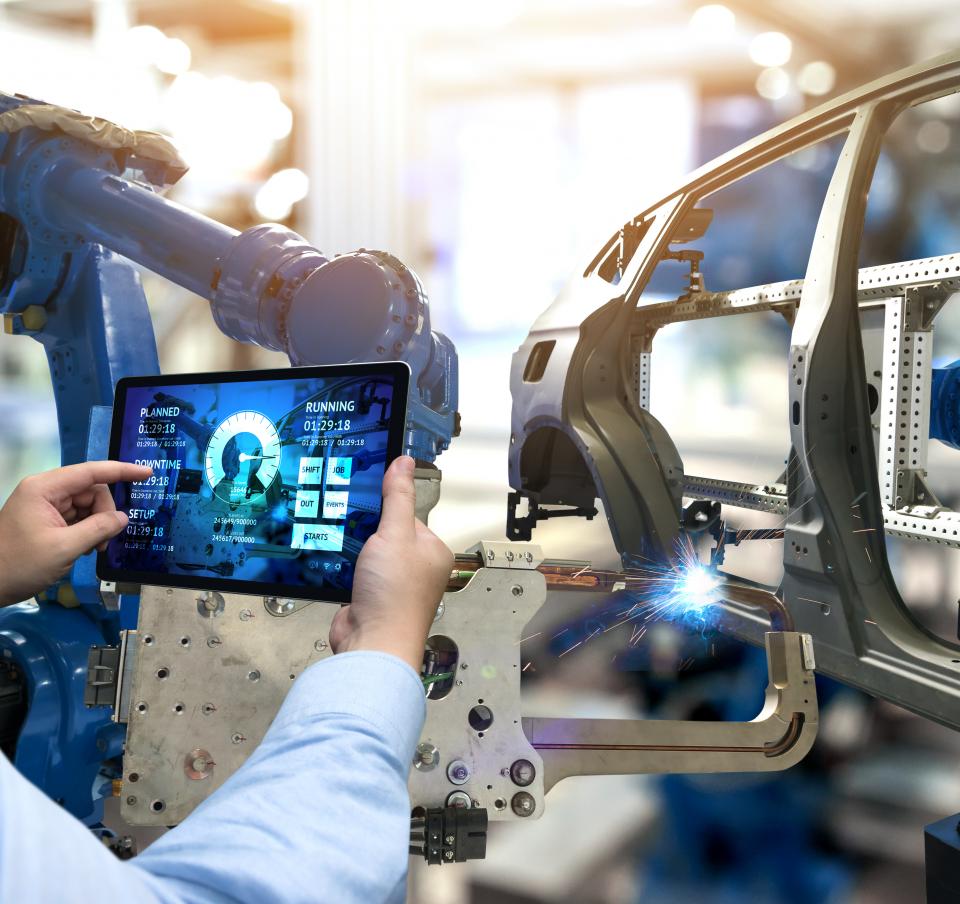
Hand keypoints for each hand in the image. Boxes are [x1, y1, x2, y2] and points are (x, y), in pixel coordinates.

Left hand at [0, 461, 152, 604]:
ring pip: (86, 506)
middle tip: (104, 542)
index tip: (147, 474)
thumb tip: (123, 518)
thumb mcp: (64, 548)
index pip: (91, 472)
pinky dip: (86, 531)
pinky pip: (76, 517)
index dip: (121, 471)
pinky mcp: (45, 520)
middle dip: (104, 514)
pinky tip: (83, 548)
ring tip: (91, 549)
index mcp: (44, 489)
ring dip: (96, 525)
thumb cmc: (20, 564)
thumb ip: (98, 529)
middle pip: (91, 491)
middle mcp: (45, 491)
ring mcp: (44, 505)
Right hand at [329, 456, 452, 671]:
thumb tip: (404, 462)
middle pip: (385, 534)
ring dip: (352, 550)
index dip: (386, 509)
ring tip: (339, 543)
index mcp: (433, 551)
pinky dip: (342, 568)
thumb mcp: (395, 533)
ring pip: (367, 554)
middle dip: (366, 530)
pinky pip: (354, 572)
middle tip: (348, 522)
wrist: (372, 643)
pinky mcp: (370, 597)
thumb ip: (397, 497)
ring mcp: (392, 585)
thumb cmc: (394, 594)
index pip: (408, 516)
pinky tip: (333, 562)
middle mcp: (416, 569)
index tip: (365, 499)